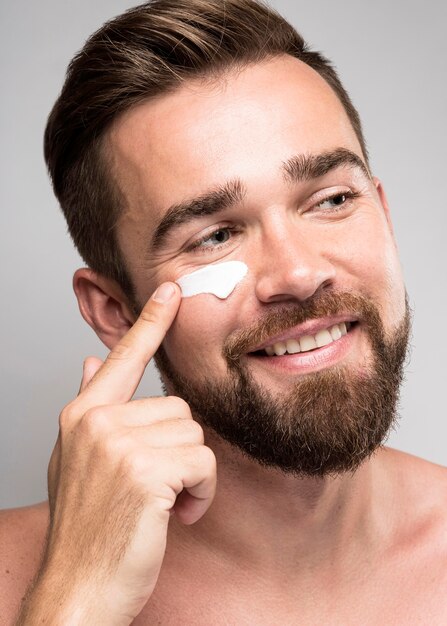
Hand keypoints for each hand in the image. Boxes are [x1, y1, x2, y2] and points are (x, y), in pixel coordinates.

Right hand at [18, 282, 216, 624]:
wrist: (78, 591)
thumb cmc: (88, 528)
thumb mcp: (79, 462)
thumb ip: (93, 408)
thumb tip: (94, 362)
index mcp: (82, 416)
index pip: (124, 356)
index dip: (151, 321)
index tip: (172, 290)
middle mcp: (96, 422)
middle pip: (178, 408)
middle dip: (180, 452)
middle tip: (158, 489)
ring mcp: (117, 444)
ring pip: (194, 436)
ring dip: (191, 476)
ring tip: (162, 504)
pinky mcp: (144, 470)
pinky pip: (202, 462)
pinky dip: (200, 493)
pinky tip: (174, 515)